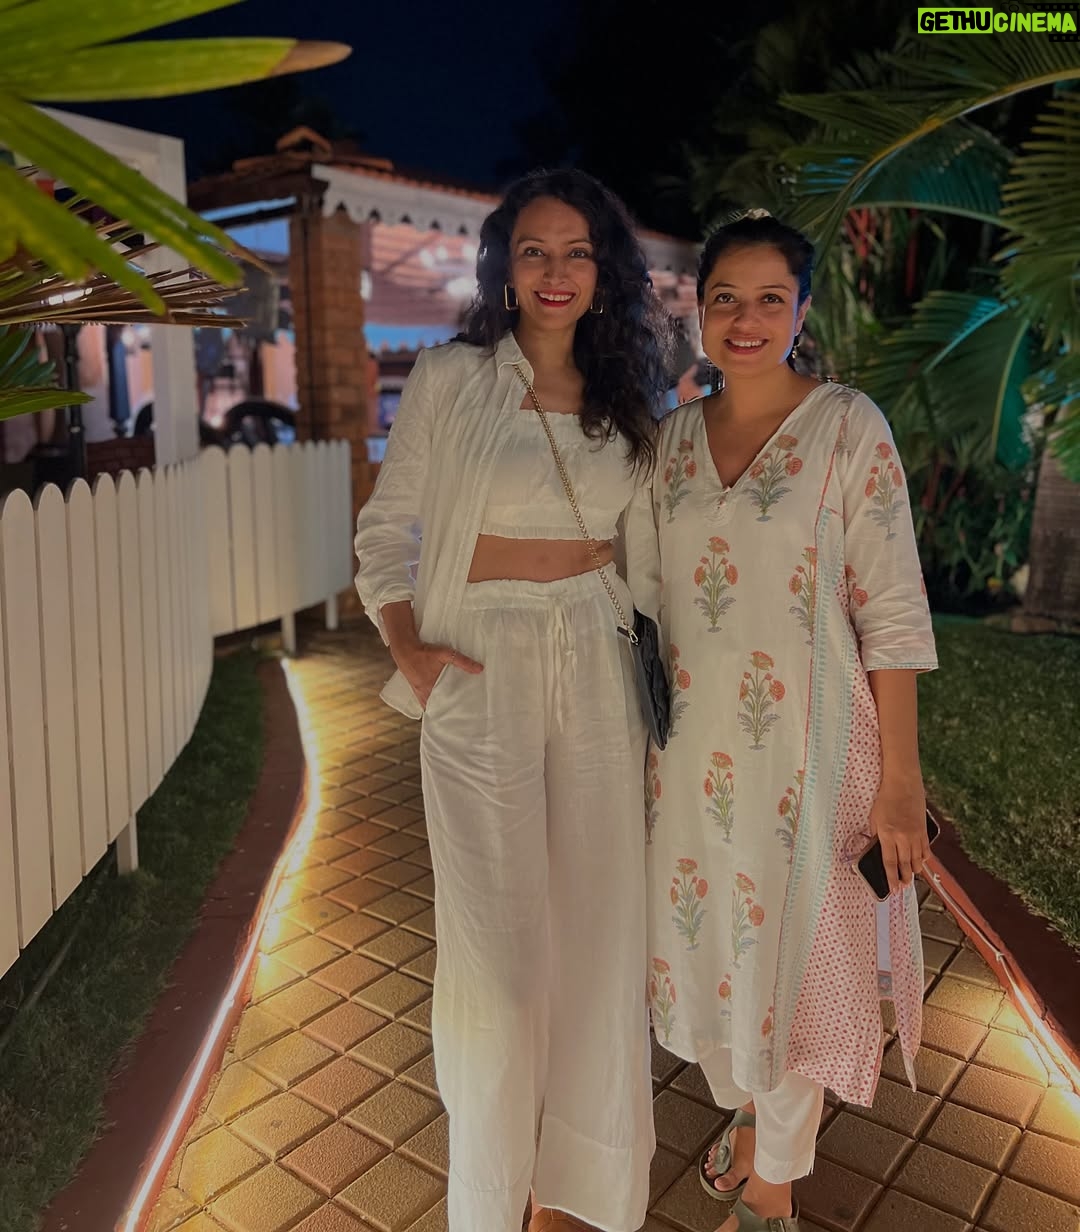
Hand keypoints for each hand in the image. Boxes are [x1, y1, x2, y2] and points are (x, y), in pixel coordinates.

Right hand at [395, 641, 482, 708]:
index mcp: (430, 689)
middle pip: (437, 708)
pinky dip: (432, 704)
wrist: (405, 649)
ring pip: (431, 705)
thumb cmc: (424, 653)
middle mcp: (424, 694)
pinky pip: (424, 701)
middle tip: (460, 715)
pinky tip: (439, 704)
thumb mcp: (445, 654)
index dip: (451, 713)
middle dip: (447, 712)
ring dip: (439, 708)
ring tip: (451, 712)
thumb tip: (479, 669)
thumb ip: (462, 661)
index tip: (461, 717)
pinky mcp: (416, 689)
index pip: (442, 707)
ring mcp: (419, 692)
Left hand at [869, 773, 928, 894]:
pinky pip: (925, 849)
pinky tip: (921, 862)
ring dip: (914, 870)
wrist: (903, 784)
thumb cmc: (885, 799)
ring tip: (910, 876)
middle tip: (903, 887)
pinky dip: (923, 858)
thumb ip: (876, 835)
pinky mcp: (924, 830)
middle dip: (904, 878)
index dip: (891, 878)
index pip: (889, 862)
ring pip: (917, 859)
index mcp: (887, 835)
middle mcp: (903, 838)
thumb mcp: (874, 818)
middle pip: (905, 864)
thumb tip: (878, 849)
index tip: (892, 889)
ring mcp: (915, 834)